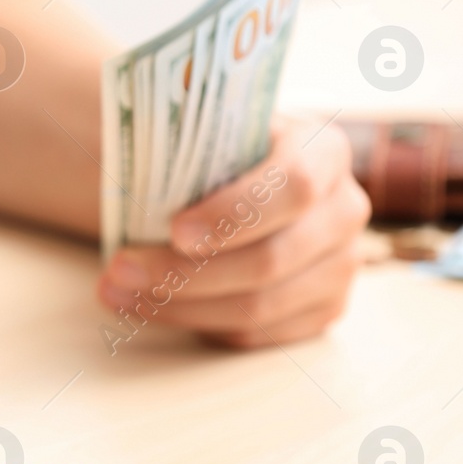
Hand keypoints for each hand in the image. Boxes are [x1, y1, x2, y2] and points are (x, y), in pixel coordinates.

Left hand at [96, 115, 370, 347]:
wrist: (237, 186)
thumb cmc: (214, 155)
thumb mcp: (207, 129)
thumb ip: (185, 134)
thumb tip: (140, 144)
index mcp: (325, 150)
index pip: (293, 185)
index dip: (233, 214)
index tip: (174, 231)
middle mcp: (345, 209)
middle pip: (270, 259)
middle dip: (183, 272)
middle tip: (119, 269)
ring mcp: (340, 266)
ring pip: (259, 306)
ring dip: (179, 306)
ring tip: (117, 293)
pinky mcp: (322, 310)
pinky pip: (256, 334)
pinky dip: (196, 324)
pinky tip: (149, 307)